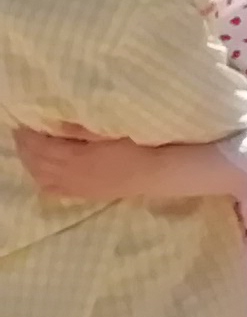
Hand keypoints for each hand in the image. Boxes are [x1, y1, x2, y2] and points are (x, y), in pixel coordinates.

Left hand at [13, 124, 156, 201]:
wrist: (156, 172)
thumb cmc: (137, 146)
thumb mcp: (109, 132)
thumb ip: (81, 129)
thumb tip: (55, 122)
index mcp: (77, 157)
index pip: (42, 146)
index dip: (29, 135)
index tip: (22, 123)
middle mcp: (71, 174)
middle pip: (37, 162)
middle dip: (25, 148)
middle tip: (21, 134)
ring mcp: (77, 186)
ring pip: (41, 177)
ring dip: (30, 163)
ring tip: (28, 151)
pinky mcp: (84, 194)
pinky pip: (53, 190)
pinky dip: (41, 180)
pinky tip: (40, 172)